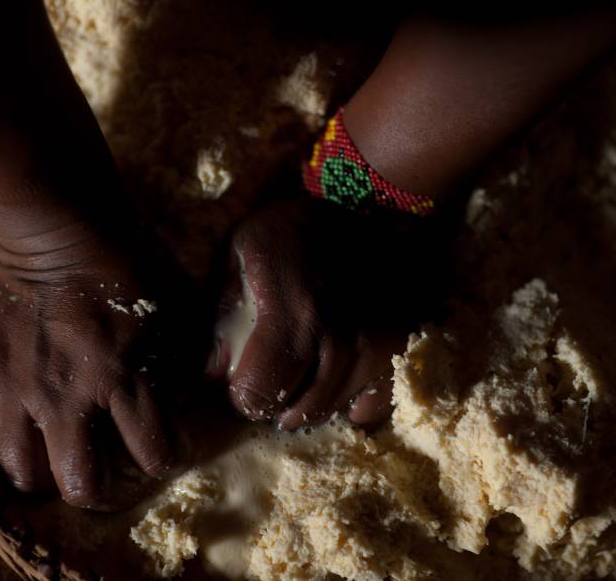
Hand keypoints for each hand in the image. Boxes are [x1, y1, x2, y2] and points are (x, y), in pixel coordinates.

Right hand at [0, 221, 178, 507]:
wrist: (61, 226)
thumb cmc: (130, 261)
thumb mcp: (179, 307)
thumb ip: (191, 355)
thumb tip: (201, 389)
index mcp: (124, 379)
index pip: (154, 454)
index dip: (168, 457)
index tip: (169, 446)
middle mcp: (68, 397)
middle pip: (80, 486)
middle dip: (101, 491)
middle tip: (108, 477)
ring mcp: (17, 389)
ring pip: (22, 471)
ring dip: (44, 472)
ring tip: (58, 458)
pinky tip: (11, 423)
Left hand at [206, 197, 449, 430]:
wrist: (374, 205)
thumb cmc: (296, 230)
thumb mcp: (242, 253)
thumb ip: (223, 314)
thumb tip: (212, 375)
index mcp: (293, 311)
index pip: (259, 392)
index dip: (243, 397)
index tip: (241, 383)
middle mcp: (339, 337)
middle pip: (299, 410)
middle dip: (277, 404)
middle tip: (271, 381)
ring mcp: (377, 347)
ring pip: (335, 411)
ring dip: (311, 404)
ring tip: (301, 379)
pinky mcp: (403, 351)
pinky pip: (374, 405)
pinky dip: (352, 404)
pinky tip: (338, 382)